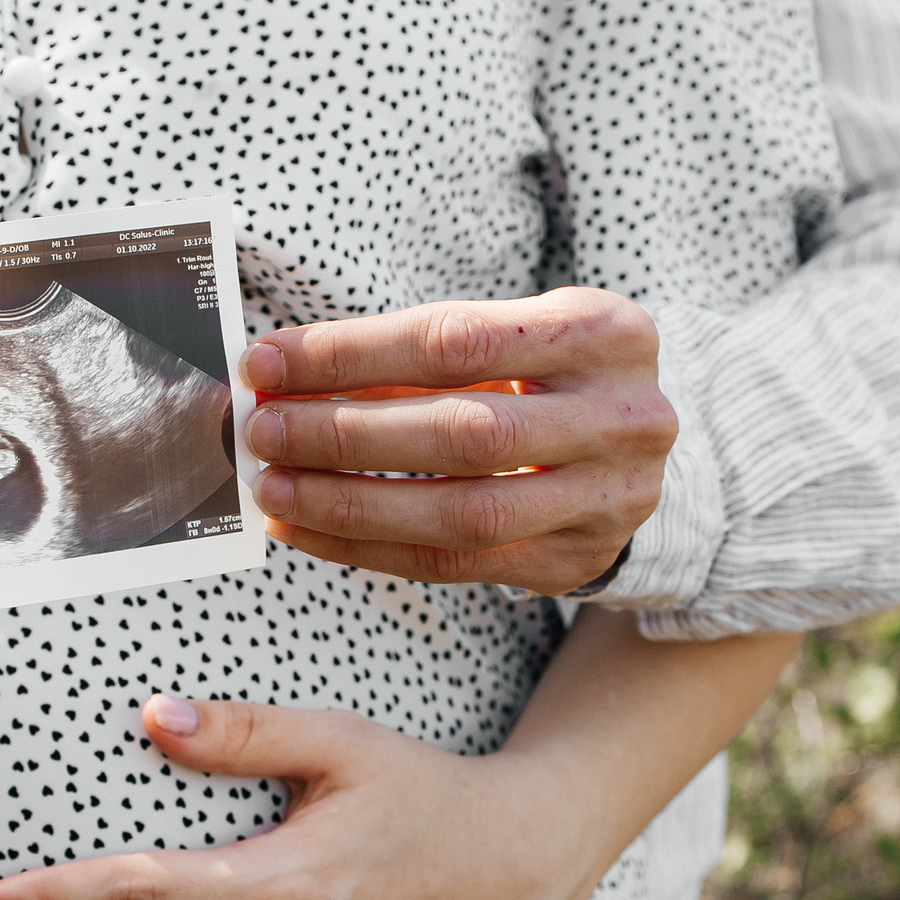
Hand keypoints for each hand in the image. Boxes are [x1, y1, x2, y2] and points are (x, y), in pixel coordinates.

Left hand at [240, 286, 675, 594]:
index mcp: (605, 334)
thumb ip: (412, 352)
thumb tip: (285, 374)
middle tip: (264, 430)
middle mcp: (623, 418)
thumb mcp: (510, 334)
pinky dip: (370, 547)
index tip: (269, 363)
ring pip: (463, 513)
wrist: (635, 443)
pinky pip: (456, 566)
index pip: (457, 342)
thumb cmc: (548, 373)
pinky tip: (309, 529)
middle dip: (345, 433)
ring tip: (276, 488)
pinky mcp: (576, 560)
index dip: (352, 355)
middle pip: (465, 432)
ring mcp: (609, 499)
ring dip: (351, 502)